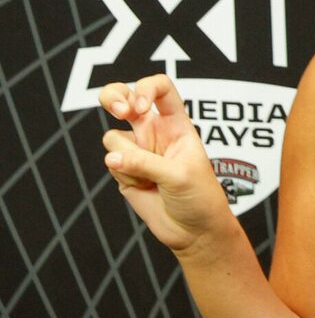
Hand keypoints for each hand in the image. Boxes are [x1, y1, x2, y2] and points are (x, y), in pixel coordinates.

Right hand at [97, 76, 239, 253]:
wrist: (194, 230)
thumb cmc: (200, 197)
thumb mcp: (180, 176)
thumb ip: (145, 163)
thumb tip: (111, 159)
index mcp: (177, 124)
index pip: (161, 89)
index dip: (146, 88)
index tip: (140, 106)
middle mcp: (154, 132)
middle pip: (123, 98)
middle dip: (114, 97)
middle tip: (121, 112)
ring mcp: (137, 151)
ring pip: (113, 138)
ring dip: (127, 158)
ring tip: (150, 177)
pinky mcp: (123, 170)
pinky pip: (111, 163)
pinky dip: (124, 176)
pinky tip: (144, 188)